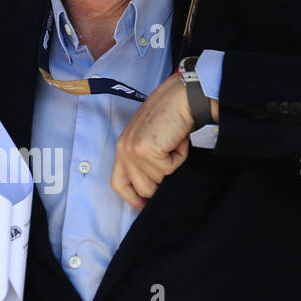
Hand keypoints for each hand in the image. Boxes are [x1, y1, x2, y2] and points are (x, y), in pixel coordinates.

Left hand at [111, 73, 197, 208]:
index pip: (118, 184)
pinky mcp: (146, 150)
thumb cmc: (171, 115)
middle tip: (172, 156)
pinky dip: (179, 158)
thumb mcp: (151, 139)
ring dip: (172, 166)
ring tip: (173, 144)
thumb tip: (152, 191)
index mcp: (122, 147)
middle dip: (162, 179)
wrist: (182, 96)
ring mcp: (133, 150)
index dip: (133, 198)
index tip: (147, 204)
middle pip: (142, 188)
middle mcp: (123, 150)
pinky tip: (177, 140)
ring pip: (157, 182)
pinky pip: (169, 170)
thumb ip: (145, 161)